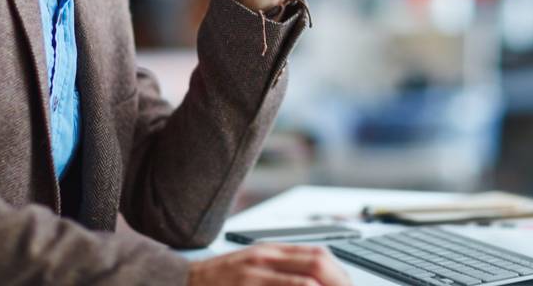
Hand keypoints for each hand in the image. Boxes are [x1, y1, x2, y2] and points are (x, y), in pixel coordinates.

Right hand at [187, 243, 351, 285]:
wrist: (185, 281)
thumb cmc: (221, 279)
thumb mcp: (254, 264)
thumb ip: (282, 268)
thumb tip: (313, 278)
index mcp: (271, 250)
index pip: (318, 253)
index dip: (339, 272)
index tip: (348, 285)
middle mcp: (267, 256)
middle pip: (317, 263)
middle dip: (338, 281)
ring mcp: (256, 272)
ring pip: (304, 279)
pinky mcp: (247, 285)